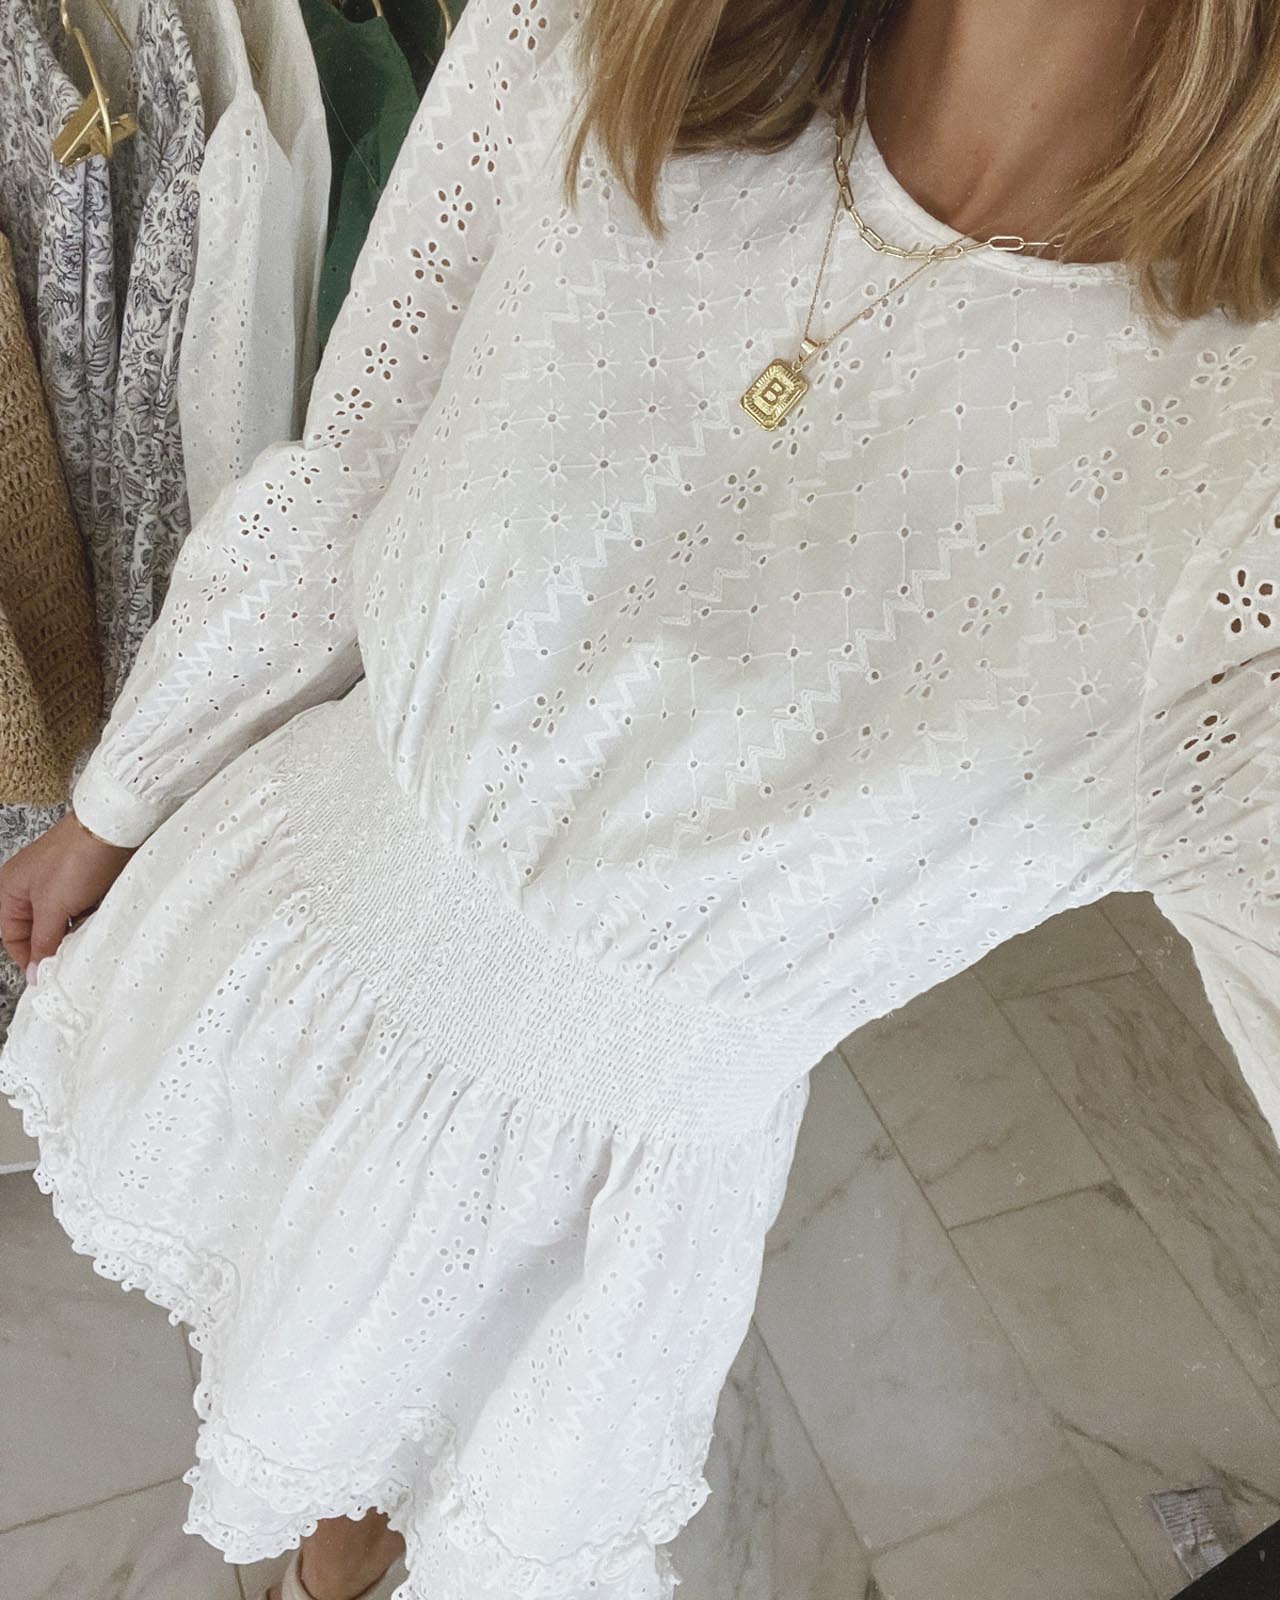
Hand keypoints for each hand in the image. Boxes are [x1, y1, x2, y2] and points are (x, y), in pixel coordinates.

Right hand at [0, 812, 136, 979]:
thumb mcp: (53, 907)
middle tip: (70, 961)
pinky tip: (100, 924)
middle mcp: (32, 886)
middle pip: (39, 930)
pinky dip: (90, 919)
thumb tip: (34, 971)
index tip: (46, 976)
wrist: (115, 828)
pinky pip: (83, 910)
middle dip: (54, 945)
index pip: (12, 936)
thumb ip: (43, 941)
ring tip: (87, 941)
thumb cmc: (77, 857)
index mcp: (12, 890)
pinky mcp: (84, 880)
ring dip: (75, 932)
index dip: (28, 958)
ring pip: (64, 922)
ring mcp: (59, 883)